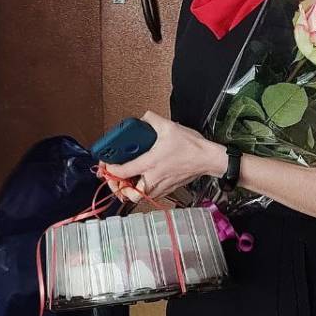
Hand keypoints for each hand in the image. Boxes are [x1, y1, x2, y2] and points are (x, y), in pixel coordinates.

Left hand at [105, 111, 227, 201]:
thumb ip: (151, 119)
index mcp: (151, 163)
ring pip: (140, 197)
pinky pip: (150, 195)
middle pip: (129, 194)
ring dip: (129, 190)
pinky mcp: (168, 189)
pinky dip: (141, 190)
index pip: (123, 172)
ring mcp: (161, 186)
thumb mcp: (169, 127)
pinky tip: (140, 179)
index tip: (106, 164)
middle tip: (113, 178)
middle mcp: (154, 178)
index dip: (110, 170)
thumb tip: (143, 118)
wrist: (209, 159)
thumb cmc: (191, 146)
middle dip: (117, 188)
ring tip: (124, 180)